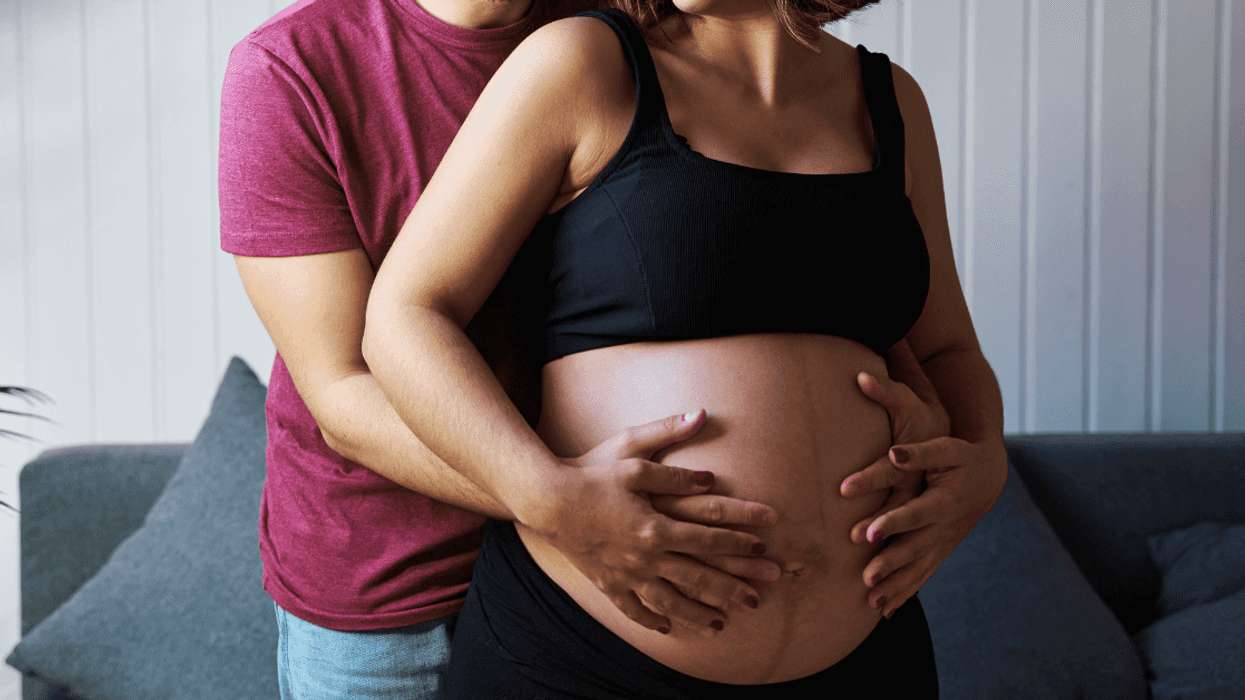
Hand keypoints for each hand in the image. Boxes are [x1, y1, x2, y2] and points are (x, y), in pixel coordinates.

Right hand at [526, 410, 781, 635]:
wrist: (544, 500)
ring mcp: (626, 573)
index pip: (709, 535)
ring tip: (721, 624)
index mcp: (657, 525)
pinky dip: (651, 619)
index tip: (764, 546)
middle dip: (733, 585)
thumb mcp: (631, 450)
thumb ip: (669, 438)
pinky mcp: (605, 581)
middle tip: (761, 596)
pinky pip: (632, 607)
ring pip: (670, 600)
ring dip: (698, 613)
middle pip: (699, 576)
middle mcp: (646, 555)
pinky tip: (666, 627)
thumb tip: (703, 418)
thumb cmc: (590, 471)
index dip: (739, 540)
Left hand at [854, 436, 1005, 619]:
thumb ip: (920, 453)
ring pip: (918, 569)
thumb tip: (893, 453)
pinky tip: (886, 610)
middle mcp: (945, 527)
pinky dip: (906, 592)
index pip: (915, 514)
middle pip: (914, 548)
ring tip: (871, 603)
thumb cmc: (963, 458)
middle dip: (891, 564)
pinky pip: (923, 575)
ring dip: (896, 587)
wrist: (989, 477)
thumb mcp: (947, 449)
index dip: (892, 523)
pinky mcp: (941, 551)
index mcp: (944, 501)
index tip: (868, 534)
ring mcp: (944, 542)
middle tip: (866, 578)